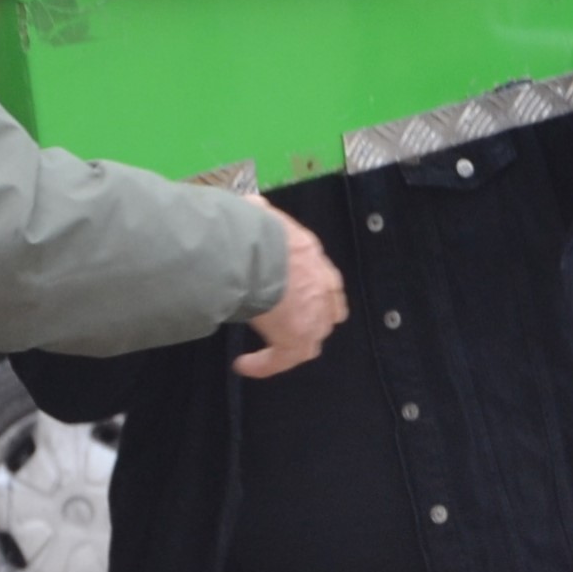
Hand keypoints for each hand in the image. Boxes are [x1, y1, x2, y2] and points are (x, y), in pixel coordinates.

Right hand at [235, 209, 347, 378]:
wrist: (253, 253)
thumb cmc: (253, 231)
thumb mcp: (261, 213)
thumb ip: (260, 212)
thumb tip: (252, 205)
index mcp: (313, 256)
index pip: (325, 281)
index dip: (316, 294)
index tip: (298, 300)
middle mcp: (321, 287)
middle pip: (328, 314)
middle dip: (312, 322)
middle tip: (287, 329)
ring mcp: (313, 315)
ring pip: (311, 341)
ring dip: (291, 347)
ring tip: (269, 352)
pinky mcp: (295, 338)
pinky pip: (280, 361)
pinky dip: (263, 365)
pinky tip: (244, 365)